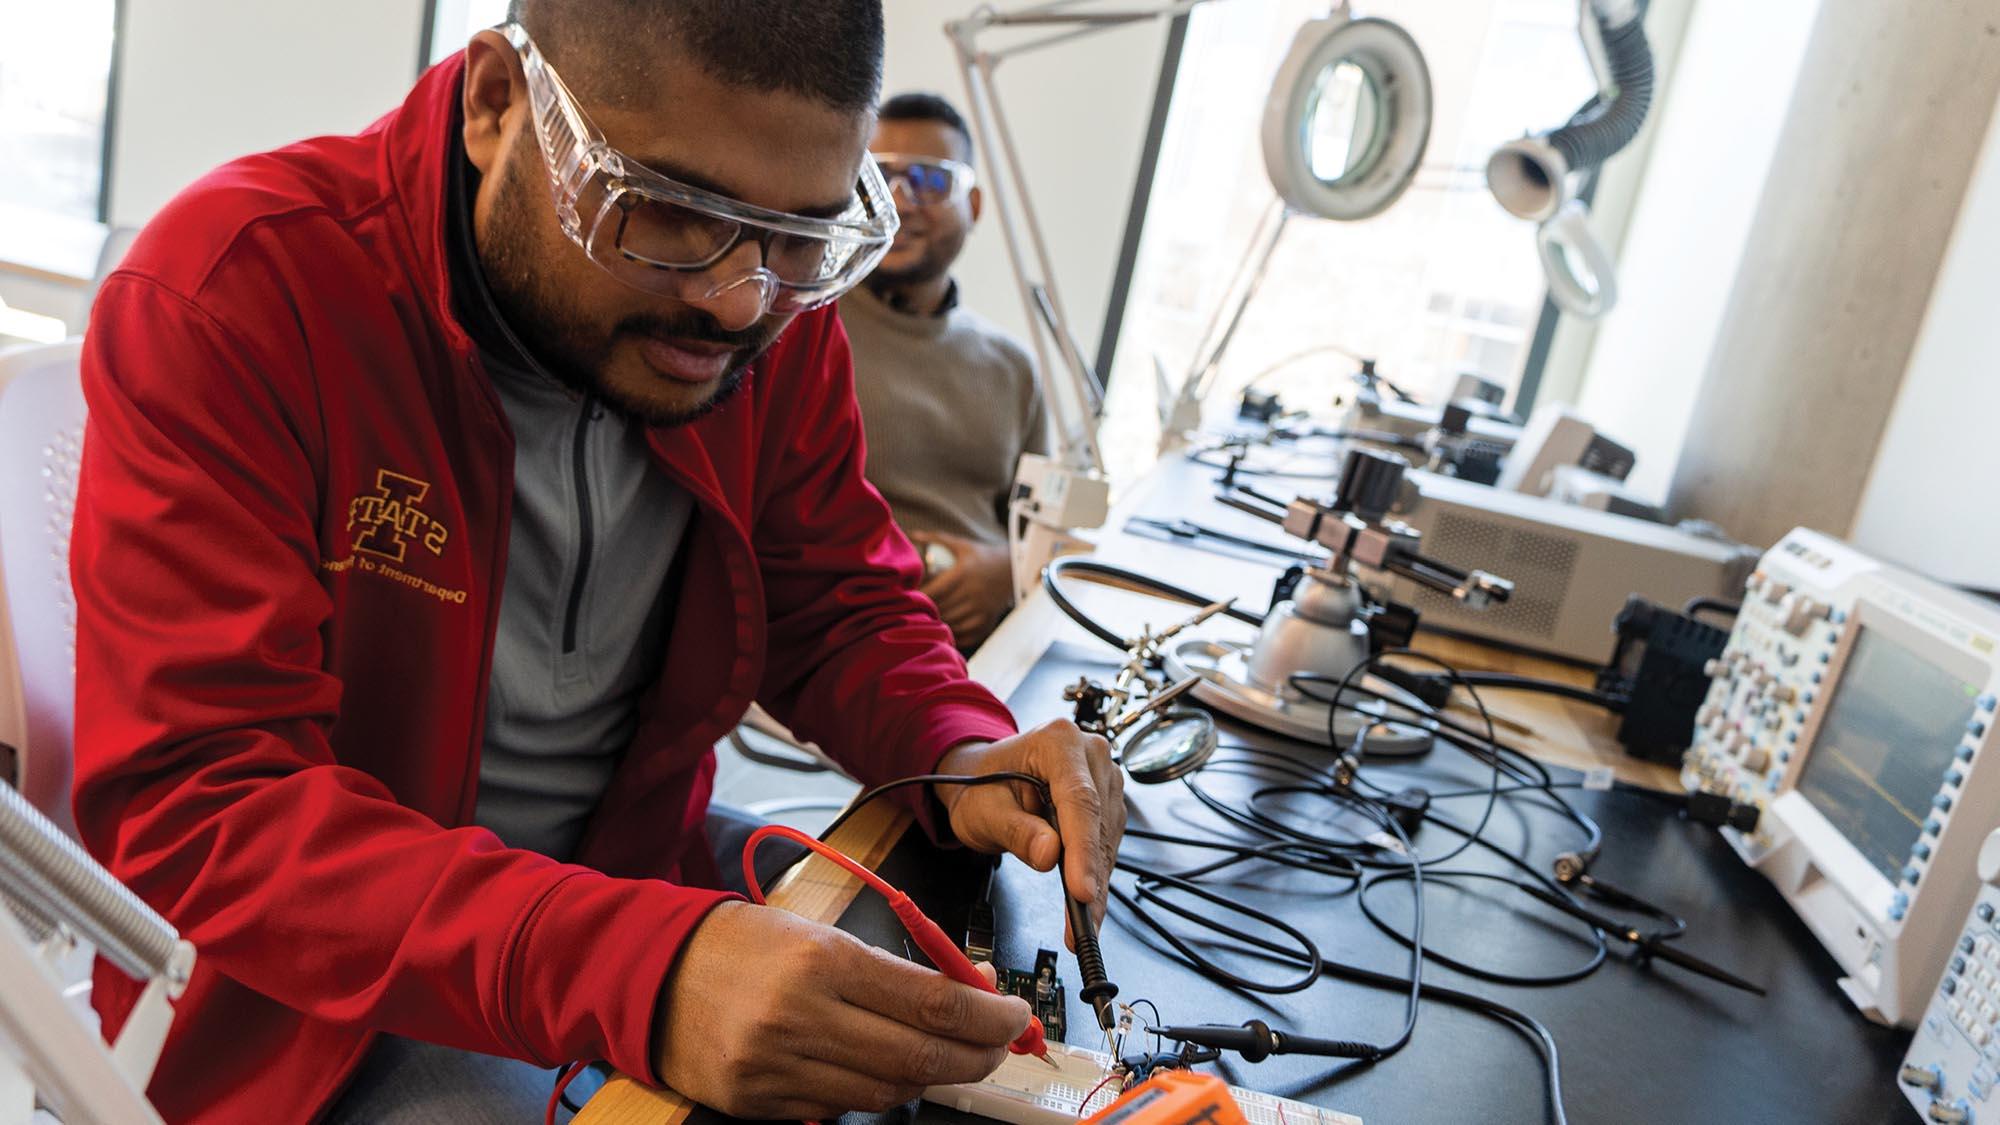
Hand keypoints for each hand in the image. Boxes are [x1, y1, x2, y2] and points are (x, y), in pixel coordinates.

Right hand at [655, 900, 1031, 1117]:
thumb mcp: (821, 934)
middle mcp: (802, 1017)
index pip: (932, 1001)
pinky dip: (875, 1091)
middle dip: (976, 1056)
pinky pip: (841, 1108)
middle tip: (998, 1046)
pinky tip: (885, 1069)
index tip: (1015, 1015)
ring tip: (948, 1055)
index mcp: (822, 961)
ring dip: (930, 1076)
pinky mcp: (759, 1103)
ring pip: (886, 1090)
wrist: (653, 972)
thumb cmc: (744, 944)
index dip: (988, 1016)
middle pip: (920, 1055)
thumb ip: (894, 968)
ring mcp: (778, 1067)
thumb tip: (968, 991)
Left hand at [912, 531, 1013, 649]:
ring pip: (949, 624)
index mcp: (962, 574)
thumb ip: (936, 539)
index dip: (918, 597)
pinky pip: (963, 635)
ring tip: (927, 619)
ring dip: (937, 623)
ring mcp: (980, 610)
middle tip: (912, 610)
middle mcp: (972, 594)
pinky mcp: (986, 623)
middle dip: (924, 611)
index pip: (932, 592)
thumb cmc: (982, 556)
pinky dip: (952, 633)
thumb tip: (912, 534)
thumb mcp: (961, 545)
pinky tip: (946, 627)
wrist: (1014, 570)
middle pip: (939, 609)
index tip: (907, 597)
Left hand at [933, 720, 1124, 935]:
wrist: (983, 778)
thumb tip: (1048, 855)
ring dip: (1096, 881)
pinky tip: (1088, 903)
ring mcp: (1103, 777)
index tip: (1082, 890)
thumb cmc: (980, 785)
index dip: (1082, 849)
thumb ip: (1015, 830)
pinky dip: (1096, 875)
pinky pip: (1106, 842)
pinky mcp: (1108, 801)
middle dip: (1090, 877)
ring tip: (1082, 923)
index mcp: (1058, 741)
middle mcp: (1089, 754)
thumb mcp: (984, 810)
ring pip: (1107, 837)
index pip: (1079, 799)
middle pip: (1098, 821)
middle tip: (1082, 924)